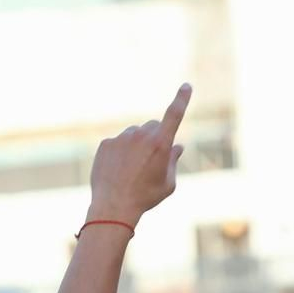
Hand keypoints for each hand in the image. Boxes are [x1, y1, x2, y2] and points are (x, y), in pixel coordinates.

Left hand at [87, 83, 191, 225]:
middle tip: (153, 158)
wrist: (114, 206)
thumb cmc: (146, 197)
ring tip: (133, 170)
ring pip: (134, 134)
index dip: (182, 99)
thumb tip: (178, 145)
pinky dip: (121, 153)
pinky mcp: (106, 143)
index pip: (174, 115)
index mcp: (160, 144)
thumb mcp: (168, 182)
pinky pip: (118, 143)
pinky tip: (119, 171)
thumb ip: (173, 161)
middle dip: (156, 136)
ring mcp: (121, 138)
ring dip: (137, 145)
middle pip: (153, 125)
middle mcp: (141, 136)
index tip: (186, 85)